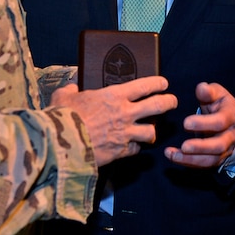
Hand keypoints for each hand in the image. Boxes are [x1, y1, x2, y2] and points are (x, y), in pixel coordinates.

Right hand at [52, 76, 176, 166]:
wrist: (61, 144)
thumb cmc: (62, 116)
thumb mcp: (64, 96)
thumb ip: (71, 90)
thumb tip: (72, 87)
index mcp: (114, 95)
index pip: (144, 85)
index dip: (158, 83)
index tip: (164, 83)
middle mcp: (125, 113)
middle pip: (157, 106)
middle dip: (169, 102)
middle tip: (173, 101)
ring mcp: (125, 134)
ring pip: (151, 132)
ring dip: (153, 131)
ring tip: (152, 131)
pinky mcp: (120, 151)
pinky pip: (136, 149)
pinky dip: (135, 147)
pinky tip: (132, 146)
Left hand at [164, 82, 234, 168]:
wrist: (231, 120)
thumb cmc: (220, 104)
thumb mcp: (217, 93)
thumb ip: (208, 91)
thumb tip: (201, 88)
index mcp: (231, 116)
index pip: (220, 122)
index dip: (204, 123)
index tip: (185, 122)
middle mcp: (230, 135)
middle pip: (218, 145)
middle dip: (200, 147)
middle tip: (183, 146)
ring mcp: (225, 149)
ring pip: (211, 159)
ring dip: (191, 159)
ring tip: (172, 155)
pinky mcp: (216, 158)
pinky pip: (203, 164)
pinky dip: (188, 162)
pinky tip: (172, 157)